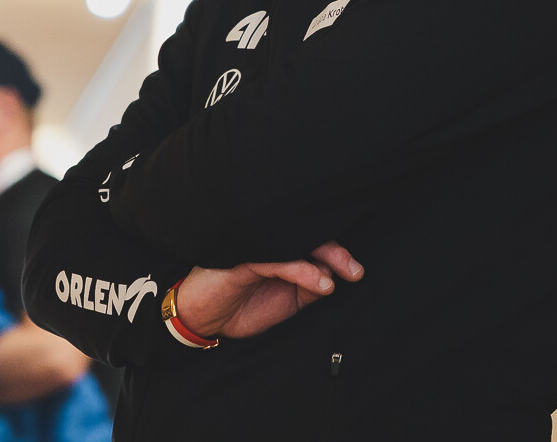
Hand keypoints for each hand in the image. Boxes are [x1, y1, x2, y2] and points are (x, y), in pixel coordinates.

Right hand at [173, 241, 362, 340]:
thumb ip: (307, 290)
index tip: (356, 272)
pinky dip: (303, 270)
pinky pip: (279, 260)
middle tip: (355, 271)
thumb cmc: (239, 306)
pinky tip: (321, 282)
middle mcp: (269, 245)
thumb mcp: (284, 303)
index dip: (335, 254)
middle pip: (308, 236)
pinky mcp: (243, 258)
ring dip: (326, 257)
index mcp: (279, 252)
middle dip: (336, 252)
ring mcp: (256, 249)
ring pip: (297, 243)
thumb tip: (333, 279)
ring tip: (346, 274)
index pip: (311, 243)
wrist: (200, 319)